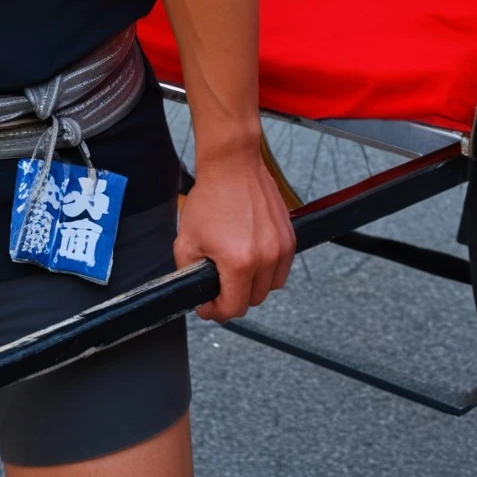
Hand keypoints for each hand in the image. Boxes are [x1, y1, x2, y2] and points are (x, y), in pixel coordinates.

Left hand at [173, 145, 295, 320]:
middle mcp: (266, 258)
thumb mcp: (186, 240)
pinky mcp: (290, 237)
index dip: (215, 311)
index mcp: (239, 262)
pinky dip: (268, 270)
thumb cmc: (210, 197)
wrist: (232, 166)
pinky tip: (251, 255)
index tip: (207, 304)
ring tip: (235, 269)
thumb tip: (198, 295)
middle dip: (233, 297)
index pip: (233, 308)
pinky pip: (282, 269)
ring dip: (253, 285)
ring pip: (270, 287)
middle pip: (253, 301)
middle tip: (217, 284)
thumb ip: (190, 275)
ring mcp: (281, 247)